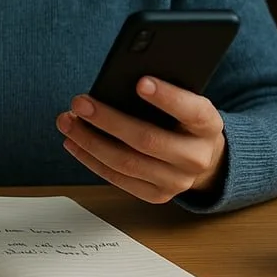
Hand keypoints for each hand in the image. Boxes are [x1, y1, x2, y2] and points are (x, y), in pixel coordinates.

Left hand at [56, 77, 226, 204]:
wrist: (203, 156)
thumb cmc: (185, 120)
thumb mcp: (186, 102)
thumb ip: (164, 92)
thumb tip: (120, 80)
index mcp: (208, 127)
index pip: (192, 111)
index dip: (167, 98)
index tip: (140, 82)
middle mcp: (196, 158)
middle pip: (148, 140)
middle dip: (108, 120)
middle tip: (80, 102)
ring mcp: (177, 182)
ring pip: (126, 162)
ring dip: (90, 141)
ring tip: (67, 121)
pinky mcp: (157, 196)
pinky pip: (118, 179)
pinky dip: (91, 159)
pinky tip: (74, 142)